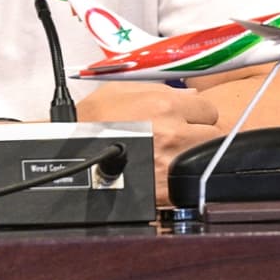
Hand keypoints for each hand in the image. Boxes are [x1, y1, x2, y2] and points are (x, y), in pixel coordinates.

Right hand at [74, 81, 220, 203]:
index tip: (187, 117)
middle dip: (200, 135)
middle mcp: (174, 134)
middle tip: (182, 137)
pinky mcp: (164, 191)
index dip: (196, 113)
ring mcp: (171, 164)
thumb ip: (158, 88)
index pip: (208, 108)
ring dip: (193, 157)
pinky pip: (188, 184)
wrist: (66, 161)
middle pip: (213, 135)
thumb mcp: (118, 90)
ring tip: (173, 156)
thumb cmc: (88, 123)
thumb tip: (189, 93)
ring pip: (205, 161)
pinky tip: (167, 175)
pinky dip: (182, 180)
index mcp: (165, 105)